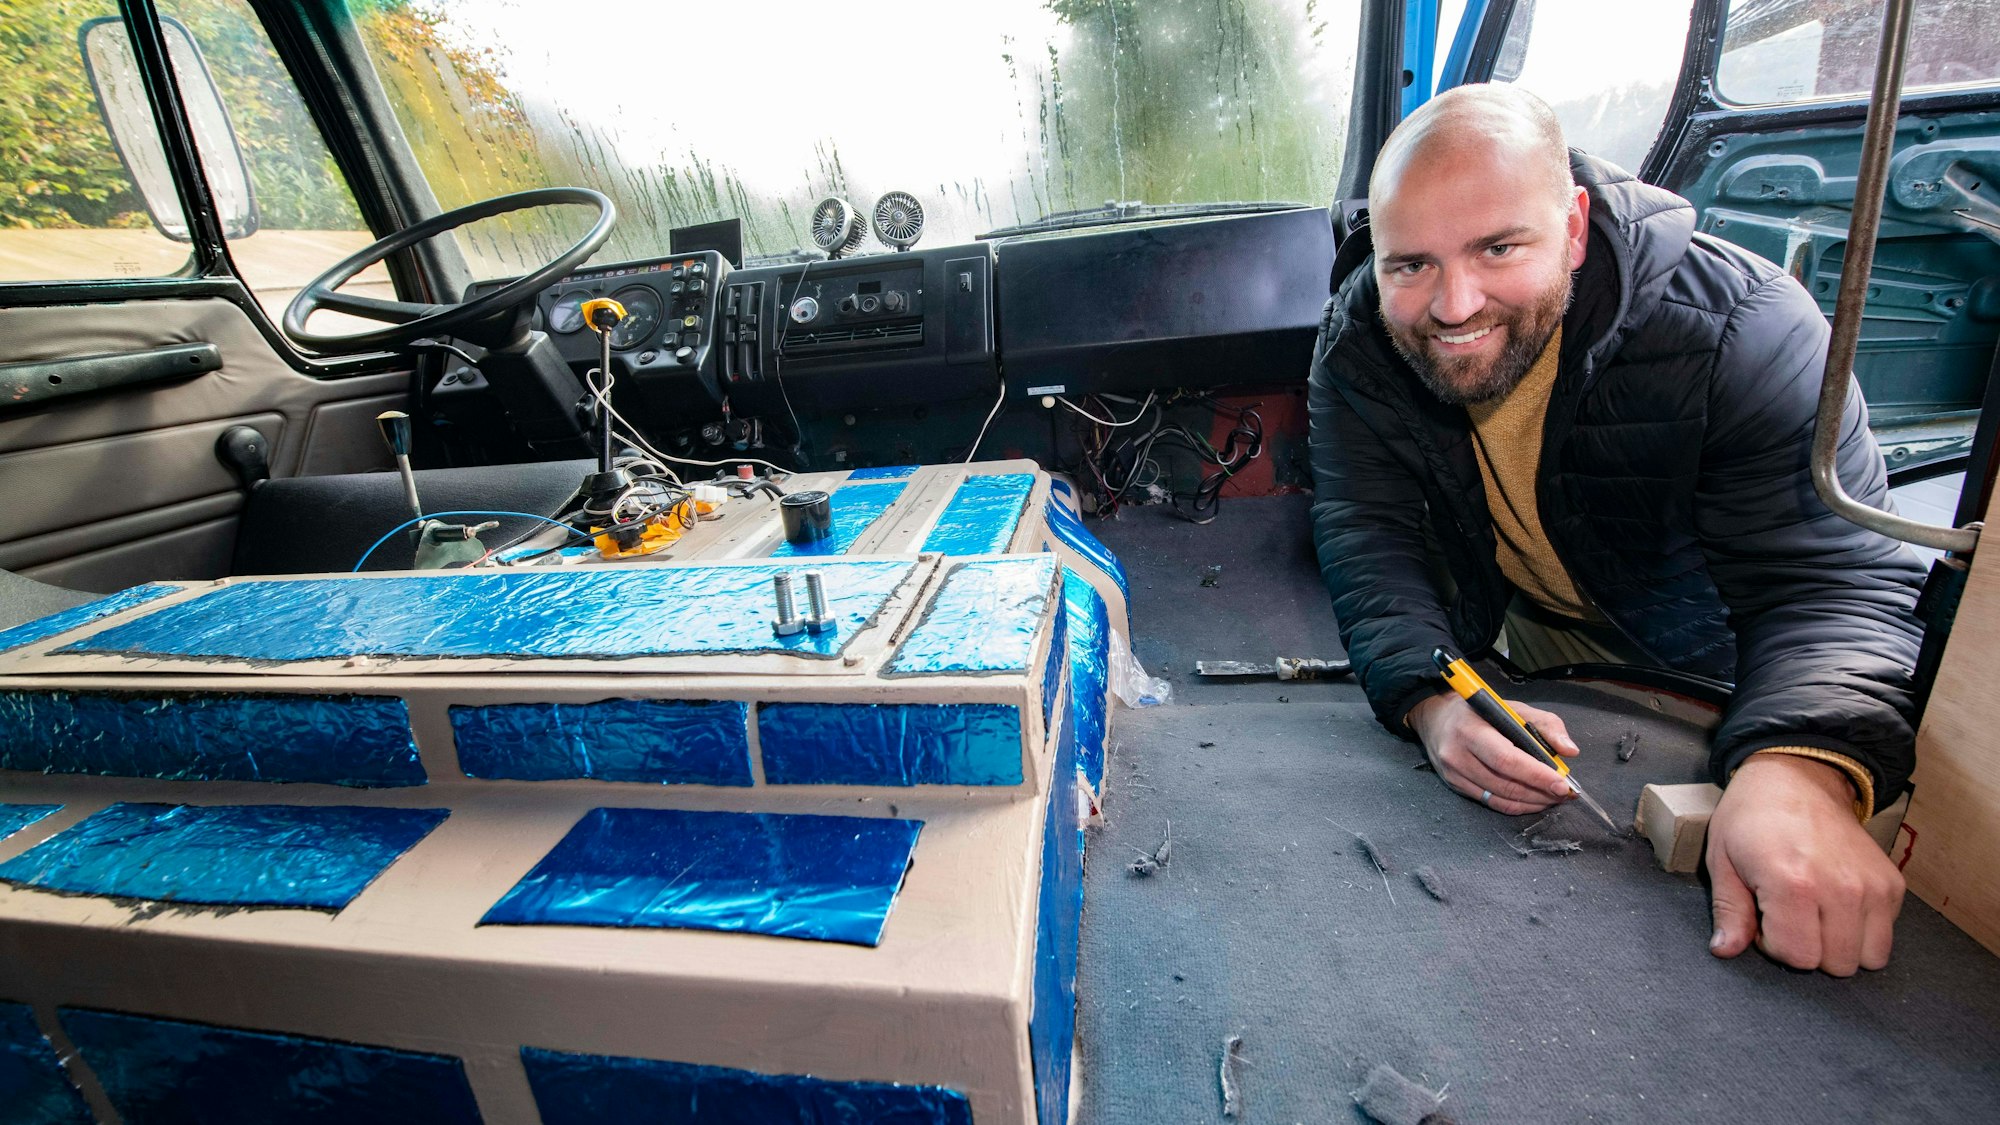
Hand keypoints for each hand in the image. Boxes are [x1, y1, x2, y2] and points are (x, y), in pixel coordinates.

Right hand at [1407, 691, 1579, 814]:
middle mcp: (1458, 754)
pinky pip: (1491, 802)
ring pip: (1499, 798)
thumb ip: (1545, 724)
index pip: (1507, 759)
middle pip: (1505, 783)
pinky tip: (1533, 800)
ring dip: (1531, 802)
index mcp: (1471, 730)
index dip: (1536, 775)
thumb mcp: (1512, 707)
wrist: (1435, 718)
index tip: (1562, 784)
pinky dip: (1516, 805)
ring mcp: (1454, 774)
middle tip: (1564, 793)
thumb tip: (1569, 750)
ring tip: (1553, 798)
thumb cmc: (1478, 711)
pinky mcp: (1455, 786)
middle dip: (1540, 792)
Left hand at [1706, 754, 1905, 975]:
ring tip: (1815, 913)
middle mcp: (1840, 888)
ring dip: (1840, 946)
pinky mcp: (1893, 883)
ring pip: (1868, 958)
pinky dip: (1864, 931)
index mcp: (1792, 883)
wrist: (1798, 776)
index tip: (1764, 917)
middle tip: (1789, 915)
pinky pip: (1885, 936)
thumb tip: (1724, 951)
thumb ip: (1728, 911)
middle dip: (1808, 949)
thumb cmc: (1752, 816)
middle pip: (1835, 964)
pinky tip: (1837, 903)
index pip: (1797, 957)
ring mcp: (1872, 886)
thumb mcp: (1722, 859)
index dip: (1774, 945)